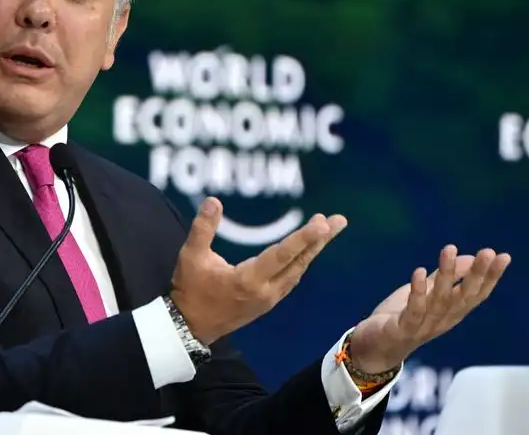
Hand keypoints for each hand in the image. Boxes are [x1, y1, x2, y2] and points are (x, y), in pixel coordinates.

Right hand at [170, 197, 346, 344]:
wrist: (189, 327)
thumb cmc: (190, 290)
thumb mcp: (191, 256)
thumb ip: (203, 228)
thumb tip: (214, 200)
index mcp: (249, 279)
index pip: (282, 255)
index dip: (304, 238)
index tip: (323, 223)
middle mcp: (266, 290)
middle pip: (299, 262)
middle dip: (320, 240)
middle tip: (339, 220)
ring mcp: (269, 298)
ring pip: (298, 271)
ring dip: (313, 249)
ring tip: (327, 229)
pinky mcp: (267, 302)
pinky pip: (292, 278)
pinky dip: (302, 261)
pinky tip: (308, 250)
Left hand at [348, 245, 510, 373]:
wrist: (373, 349)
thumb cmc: (401, 319)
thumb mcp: (425, 294)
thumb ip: (446, 278)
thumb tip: (470, 257)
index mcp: (451, 313)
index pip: (476, 294)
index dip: (490, 277)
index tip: (504, 256)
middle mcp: (443, 320)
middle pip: (464, 297)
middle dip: (477, 275)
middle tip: (488, 252)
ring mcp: (424, 326)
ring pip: (439, 300)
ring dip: (446, 275)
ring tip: (450, 250)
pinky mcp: (403, 329)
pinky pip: (413, 311)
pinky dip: (418, 292)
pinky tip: (421, 272)